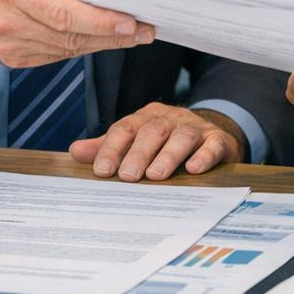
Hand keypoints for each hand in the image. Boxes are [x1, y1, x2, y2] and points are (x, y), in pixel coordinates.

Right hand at [0, 0, 154, 67]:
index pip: (64, 13)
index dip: (101, 22)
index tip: (131, 23)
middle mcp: (9, 22)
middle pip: (72, 36)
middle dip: (114, 35)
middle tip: (145, 31)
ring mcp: (10, 46)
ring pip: (68, 49)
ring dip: (102, 43)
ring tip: (130, 33)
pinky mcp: (14, 60)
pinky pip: (57, 55)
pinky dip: (80, 46)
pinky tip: (98, 37)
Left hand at [70, 103, 245, 180]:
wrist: (211, 136)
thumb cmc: (167, 142)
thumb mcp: (137, 140)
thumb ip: (109, 146)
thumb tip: (75, 151)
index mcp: (146, 117)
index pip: (125, 128)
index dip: (112, 148)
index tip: (101, 170)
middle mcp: (170, 119)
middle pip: (152, 131)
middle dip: (138, 153)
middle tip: (127, 176)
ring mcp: (195, 129)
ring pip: (181, 137)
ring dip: (168, 155)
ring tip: (156, 175)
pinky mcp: (217, 140)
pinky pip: (212, 145)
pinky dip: (204, 156)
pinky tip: (194, 169)